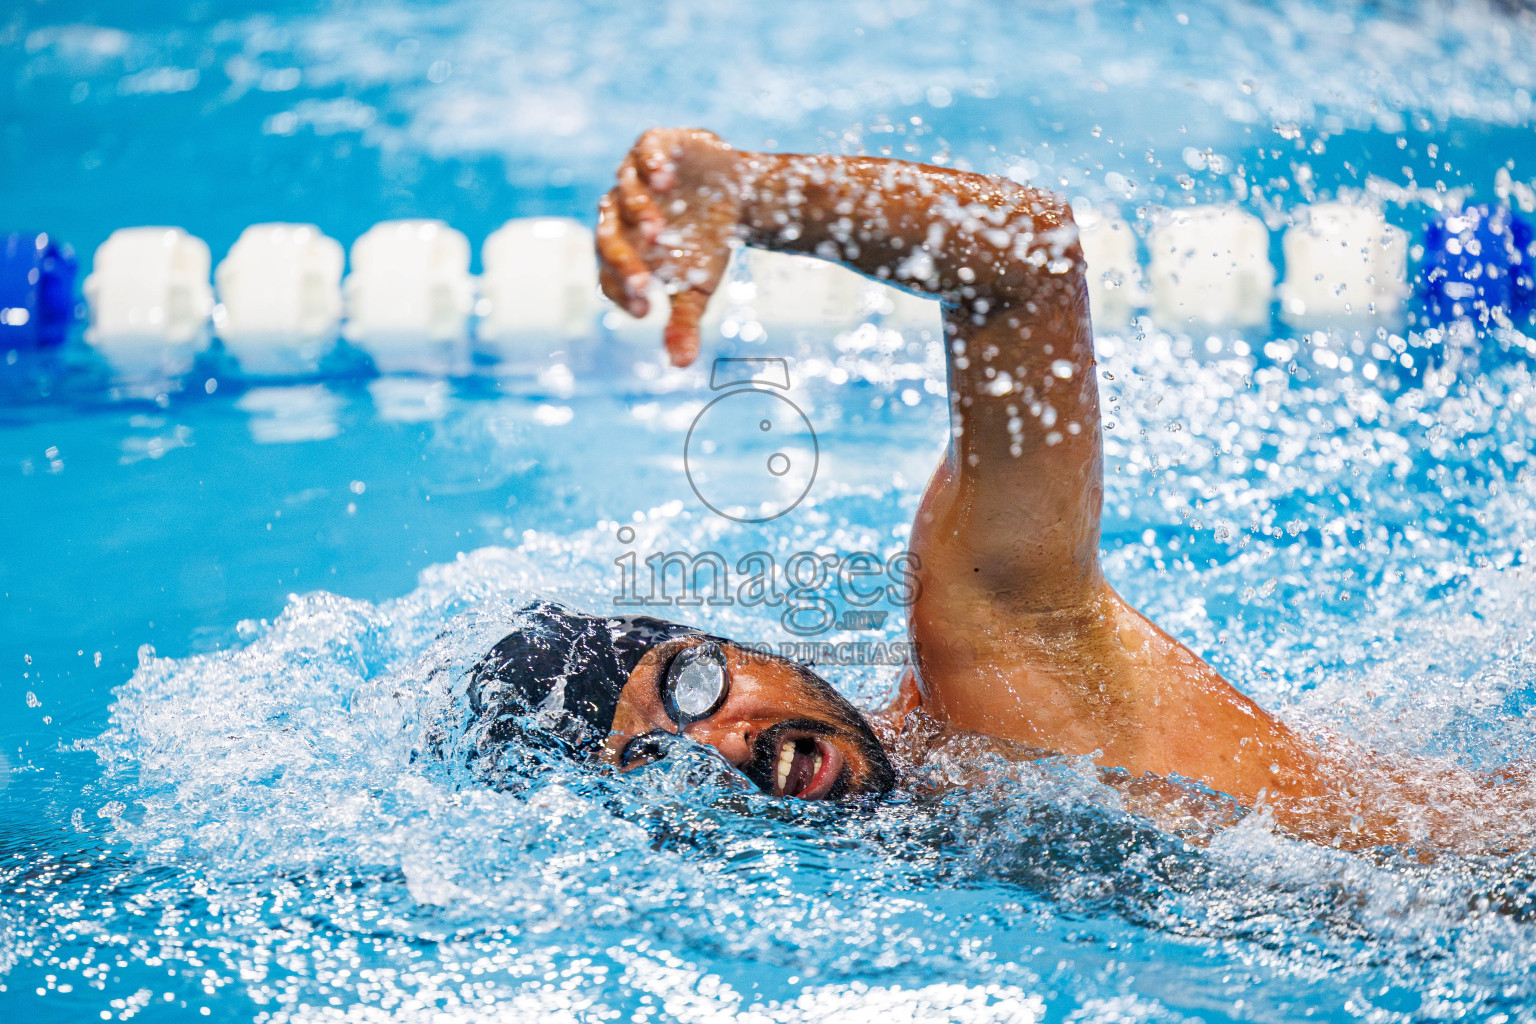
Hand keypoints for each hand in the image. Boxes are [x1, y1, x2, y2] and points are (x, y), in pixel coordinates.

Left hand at [597, 128, 743, 366]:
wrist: (734, 193)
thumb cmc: (705, 244)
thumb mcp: (697, 286)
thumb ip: (684, 321)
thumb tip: (682, 366)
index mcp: (620, 248)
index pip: (608, 274)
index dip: (622, 292)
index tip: (645, 310)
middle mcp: (618, 212)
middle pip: (608, 238)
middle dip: (624, 261)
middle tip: (645, 285)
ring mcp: (633, 176)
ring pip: (622, 194)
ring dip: (637, 213)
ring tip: (659, 233)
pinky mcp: (655, 146)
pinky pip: (644, 152)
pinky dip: (651, 165)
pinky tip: (665, 182)